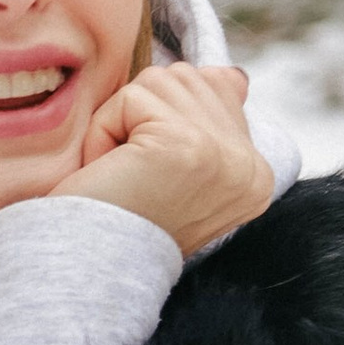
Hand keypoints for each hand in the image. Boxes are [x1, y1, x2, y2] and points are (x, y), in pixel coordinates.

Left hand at [53, 57, 270, 257]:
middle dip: (141, 115)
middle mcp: (250, 167)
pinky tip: (110, 171)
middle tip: (130, 173)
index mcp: (256, 176)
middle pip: (187, 78)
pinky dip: (103, 131)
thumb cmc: (117, 221)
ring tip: (120, 172)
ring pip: (158, 82)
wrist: (87, 269)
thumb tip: (233, 75)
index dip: (167, 113)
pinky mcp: (185, 145)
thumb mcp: (178, 171)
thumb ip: (209, 120)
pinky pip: (131, 99)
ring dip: (119, 122)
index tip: (151, 166)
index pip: (225, 86)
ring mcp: (223, 154)